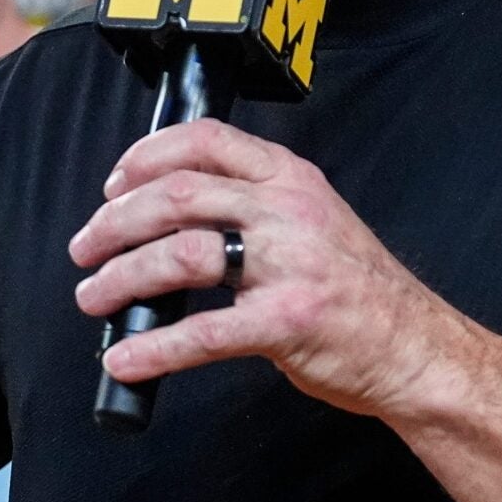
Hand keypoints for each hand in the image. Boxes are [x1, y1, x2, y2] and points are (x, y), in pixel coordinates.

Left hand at [68, 119, 476, 422]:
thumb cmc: (361, 291)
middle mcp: (288, 212)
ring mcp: (289, 266)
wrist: (416, 346)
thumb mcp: (316, 220)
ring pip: (180, 255)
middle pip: (177, 195)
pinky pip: (204, 332)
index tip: (113, 184)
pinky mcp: (287, 322)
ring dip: (122, 278)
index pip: (206, 141)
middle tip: (85, 247)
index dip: (145, 157)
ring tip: (94, 297)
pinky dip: (154, 349)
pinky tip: (126, 360)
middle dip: (115, 222)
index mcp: (291, 180)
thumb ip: (256, 207)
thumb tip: (171, 216)